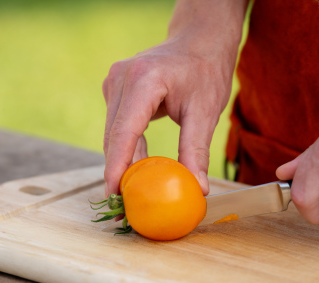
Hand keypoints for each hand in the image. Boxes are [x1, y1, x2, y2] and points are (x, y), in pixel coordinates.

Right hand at [102, 0, 245, 195]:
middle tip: (123, 206)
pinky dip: (126, 149)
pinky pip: (117, 127)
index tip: (114, 194)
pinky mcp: (115, 90)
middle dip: (117, 172)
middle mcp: (121, 78)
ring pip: (112, 134)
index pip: (124, 131)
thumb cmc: (206, 71)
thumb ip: (197, 150)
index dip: (117, 166)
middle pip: (114, 136)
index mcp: (144, 80)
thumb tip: (198, 188)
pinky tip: (135, 170)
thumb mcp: (206, 111)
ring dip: (121, 163)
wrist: (198, 41)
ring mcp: (114, 82)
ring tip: (129, 194)